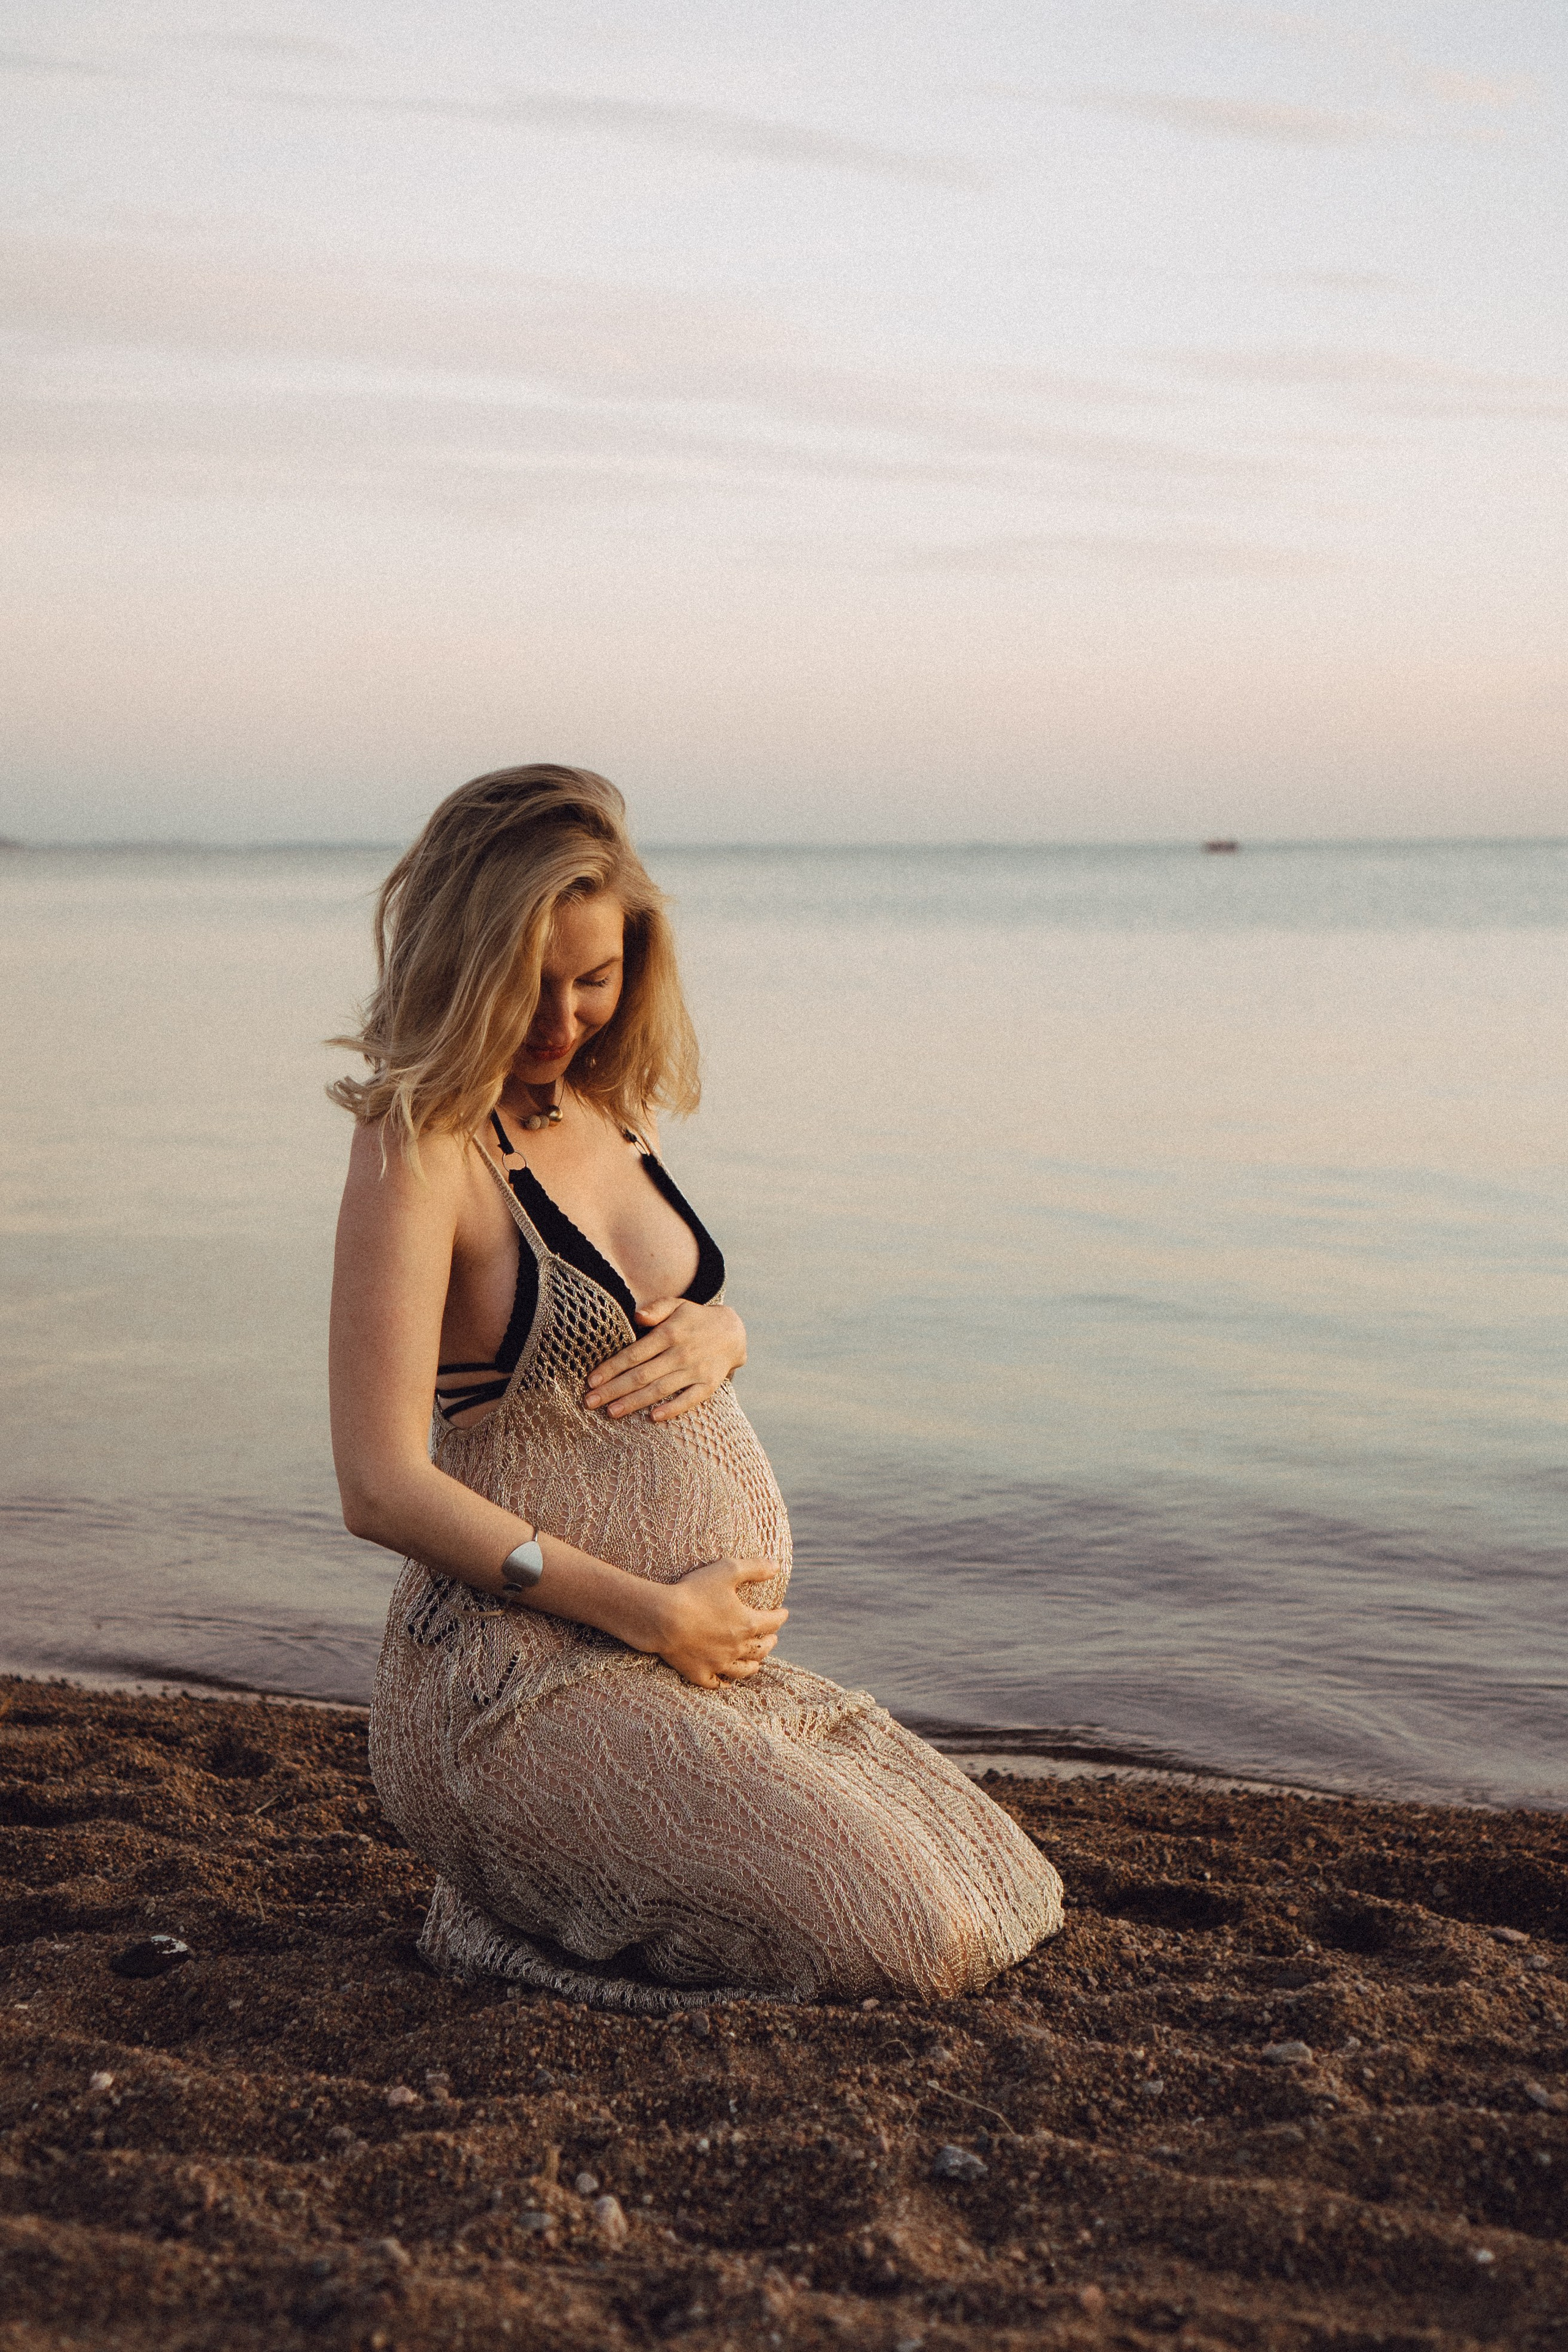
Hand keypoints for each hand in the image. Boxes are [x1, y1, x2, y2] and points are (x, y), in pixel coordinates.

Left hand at [584, 1299, 746, 1424]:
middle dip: (613, 1390)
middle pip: (641, 1375)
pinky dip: (673, 1409)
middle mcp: (681, 1353)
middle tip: (590, 1402)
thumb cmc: (694, 1318)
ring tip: (611, 1412)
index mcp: (670, 1333)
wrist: (733, 1332)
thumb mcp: (676, 1305)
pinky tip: (653, 1418)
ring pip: (660, 1389)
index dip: (611, 1368)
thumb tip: (637, 1316)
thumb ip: (656, 1309)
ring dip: (634, 1402)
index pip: (634, 1354)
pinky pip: (689, 1400)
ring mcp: (696, 1371)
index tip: (591, 1381)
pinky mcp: (708, 1385)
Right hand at [632, 1557, 786, 1689]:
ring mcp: (718, 1663)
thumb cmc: (694, 1592)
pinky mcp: (699, 1673)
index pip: (772, 1622)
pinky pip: (716, 1684)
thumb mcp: (728, 1570)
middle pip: (761, 1648)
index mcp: (747, 1623)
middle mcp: (737, 1647)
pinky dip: (723, 1684)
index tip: (783, 1613)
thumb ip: (755, 1568)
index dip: (780, 1616)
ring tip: (757, 1663)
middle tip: (773, 1638)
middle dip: (770, 1642)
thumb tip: (777, 1566)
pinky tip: (726, 1683)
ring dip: (753, 1665)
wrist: (663, 1618)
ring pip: (742, 1670)